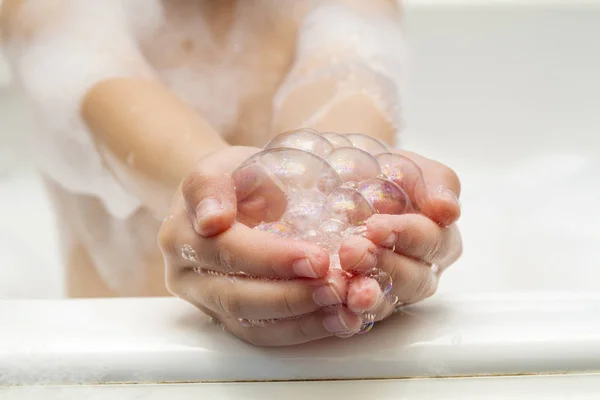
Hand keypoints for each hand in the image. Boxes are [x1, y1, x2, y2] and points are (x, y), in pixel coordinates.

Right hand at [158, 146, 362, 346]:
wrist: (227, 200)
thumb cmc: (234, 179)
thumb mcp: (226, 165)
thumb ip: (217, 185)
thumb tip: (212, 219)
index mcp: (181, 232)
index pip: (226, 250)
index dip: (271, 259)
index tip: (317, 258)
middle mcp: (186, 274)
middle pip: (237, 297)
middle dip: (292, 297)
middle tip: (336, 288)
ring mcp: (205, 302)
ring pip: (250, 326)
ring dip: (302, 321)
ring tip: (343, 310)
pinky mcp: (227, 320)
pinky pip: (262, 336)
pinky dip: (301, 332)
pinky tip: (336, 322)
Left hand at [339, 150, 462, 319]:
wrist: (333, 176)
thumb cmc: (374, 170)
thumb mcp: (405, 163)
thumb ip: (433, 180)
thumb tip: (449, 209)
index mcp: (434, 235)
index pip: (432, 242)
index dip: (408, 236)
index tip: (376, 227)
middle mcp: (416, 267)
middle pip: (414, 279)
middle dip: (385, 266)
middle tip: (352, 252)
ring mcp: (388, 288)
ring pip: (389, 302)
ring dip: (369, 297)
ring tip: (348, 290)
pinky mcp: (359, 303)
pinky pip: (360, 318)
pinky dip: (348, 316)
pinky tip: (336, 310)